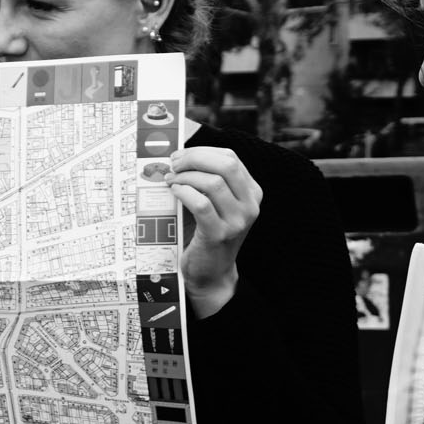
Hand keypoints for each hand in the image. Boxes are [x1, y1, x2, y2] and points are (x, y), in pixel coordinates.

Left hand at [166, 147, 259, 317]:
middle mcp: (250, 205)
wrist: (210, 272)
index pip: (231, 157)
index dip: (202, 151)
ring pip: (213, 183)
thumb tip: (179, 155)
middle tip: (173, 164)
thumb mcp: (215, 203)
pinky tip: (174, 193)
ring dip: (185, 177)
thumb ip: (207, 180)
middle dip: (195, 158)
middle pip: (226, 164)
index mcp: (252, 192)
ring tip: (171, 181)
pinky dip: (184, 193)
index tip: (180, 156)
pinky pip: (201, 204)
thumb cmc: (206, 232)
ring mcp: (238, 221)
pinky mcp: (220, 235)